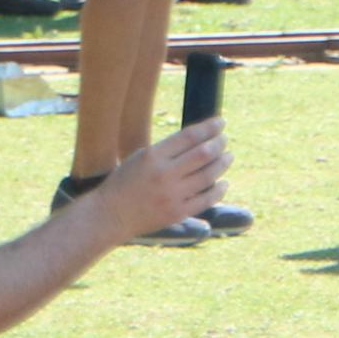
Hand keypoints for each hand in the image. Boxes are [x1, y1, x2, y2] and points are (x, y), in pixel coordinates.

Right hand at [82, 120, 225, 247]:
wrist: (110, 215)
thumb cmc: (125, 182)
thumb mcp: (140, 157)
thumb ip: (167, 150)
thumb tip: (199, 139)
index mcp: (153, 156)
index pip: (189, 136)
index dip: (209, 128)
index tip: (221, 122)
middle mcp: (164, 174)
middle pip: (203, 154)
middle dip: (219, 144)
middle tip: (224, 140)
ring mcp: (172, 195)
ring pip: (208, 175)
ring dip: (222, 164)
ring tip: (228, 157)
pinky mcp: (177, 213)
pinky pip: (206, 199)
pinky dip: (218, 189)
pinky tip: (223, 183)